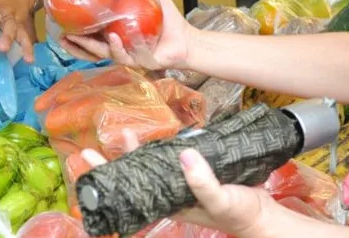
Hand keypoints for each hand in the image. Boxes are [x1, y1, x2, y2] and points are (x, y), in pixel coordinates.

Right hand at [60, 0, 193, 71]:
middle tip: (61, 36)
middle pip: (91, 49)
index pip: (92, 34)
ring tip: (80, 38)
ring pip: (105, 54)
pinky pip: (127, 56)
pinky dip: (119, 48)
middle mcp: (120, 47)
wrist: (187, 38)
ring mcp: (129, 57)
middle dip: (75, 44)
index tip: (61, 23)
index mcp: (117, 34)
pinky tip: (114, 38)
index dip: (76, 32)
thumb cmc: (170, 22)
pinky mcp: (141, 63)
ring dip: (91, 47)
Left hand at [80, 137, 277, 237]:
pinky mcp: (199, 170)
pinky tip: (165, 135)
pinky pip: (177, 157)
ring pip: (155, 164)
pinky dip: (168, 146)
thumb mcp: (220, 200)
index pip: (131, 186)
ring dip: (142, 150)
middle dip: (120, 158)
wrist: (262, 214)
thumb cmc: (239, 212)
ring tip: (127, 133)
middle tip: (99, 141)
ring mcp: (184, 181)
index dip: (109, 172)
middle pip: (139, 173)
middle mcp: (171, 191)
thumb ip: (202, 181)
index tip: (86, 156)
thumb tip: (184, 153)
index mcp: (170, 201)